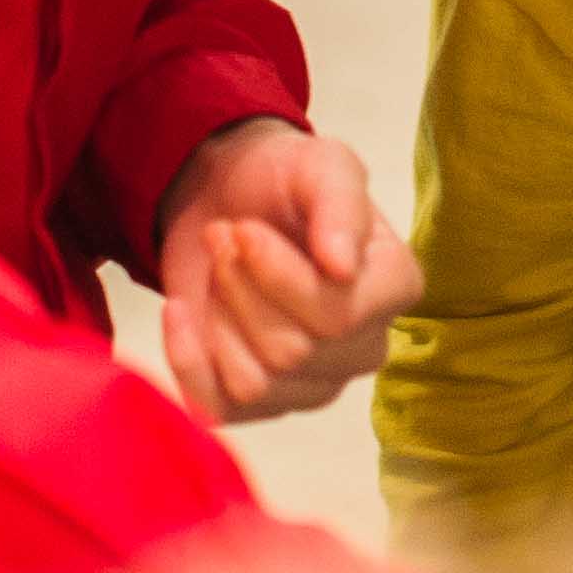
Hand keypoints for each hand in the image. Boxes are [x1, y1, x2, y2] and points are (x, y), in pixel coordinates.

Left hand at [152, 118, 419, 424]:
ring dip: (218, 315)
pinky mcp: (256, 402)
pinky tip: (179, 311)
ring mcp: (311, 383)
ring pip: (255, 382)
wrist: (227, 196)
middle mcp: (362, 346)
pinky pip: (217, 409)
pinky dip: (185, 359)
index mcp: (392, 289)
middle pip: (291, 353)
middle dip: (240, 287)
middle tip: (224, 237)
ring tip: (216, 268)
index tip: (245, 230)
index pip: (337, 318)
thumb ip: (340, 205)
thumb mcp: (320, 164)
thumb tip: (342, 268)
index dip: (277, 276)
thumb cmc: (284, 179)